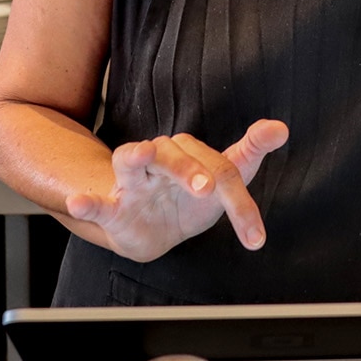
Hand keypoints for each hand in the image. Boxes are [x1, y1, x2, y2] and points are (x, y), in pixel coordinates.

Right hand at [64, 120, 289, 262]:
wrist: (152, 231)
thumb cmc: (188, 201)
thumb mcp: (222, 182)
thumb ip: (248, 154)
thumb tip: (280, 127)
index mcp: (190, 156)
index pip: (221, 170)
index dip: (240, 202)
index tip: (254, 233)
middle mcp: (160, 162)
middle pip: (176, 158)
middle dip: (191, 171)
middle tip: (208, 189)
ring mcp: (134, 183)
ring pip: (131, 161)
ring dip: (137, 156)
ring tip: (142, 153)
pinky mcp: (112, 207)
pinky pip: (97, 202)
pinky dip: (86, 202)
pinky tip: (79, 202)